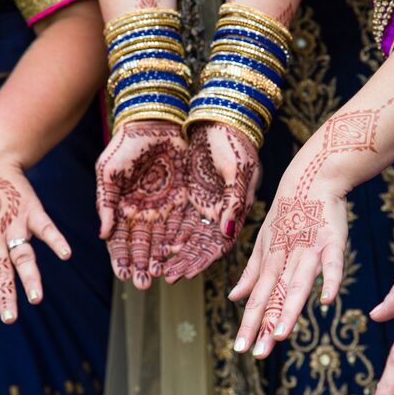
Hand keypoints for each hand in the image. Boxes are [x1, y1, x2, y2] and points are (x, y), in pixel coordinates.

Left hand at [0, 141, 70, 324]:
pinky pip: (45, 228)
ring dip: (29, 278)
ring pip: (22, 256)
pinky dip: (56, 241)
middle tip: (9, 319)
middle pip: (0, 272)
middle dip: (4, 296)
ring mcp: (13, 224)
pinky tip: (65, 255)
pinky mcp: (31, 211)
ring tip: (36, 299)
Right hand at [96, 121, 191, 288]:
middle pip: (143, 245)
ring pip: (163, 240)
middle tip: (143, 284)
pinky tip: (178, 255)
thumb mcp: (109, 172)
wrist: (156, 121)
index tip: (122, 275)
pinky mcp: (185, 200)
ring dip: (161, 259)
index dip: (121, 258)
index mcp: (123, 208)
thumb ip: (105, 203)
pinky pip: (183, 225)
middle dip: (142, 266)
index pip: (120, 240)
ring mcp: (165, 208)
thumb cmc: (127, 144)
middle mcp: (144, 212)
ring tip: (162, 276)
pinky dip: (181, 241)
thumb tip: (102, 235)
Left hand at [162, 123, 259, 282]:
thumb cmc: (234, 142)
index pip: (219, 244)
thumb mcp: (239, 171)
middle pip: (200, 245)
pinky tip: (154, 245)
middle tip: (163, 277)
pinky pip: (177, 219)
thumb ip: (234, 202)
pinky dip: (167, 233)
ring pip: (187, 235)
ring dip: (173, 252)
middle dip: (183, 262)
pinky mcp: (191, 194)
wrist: (220, 117)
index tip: (183, 274)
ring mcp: (205, 203)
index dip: (201, 261)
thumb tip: (228, 232)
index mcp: (236, 209)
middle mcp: (220, 211)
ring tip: (155, 267)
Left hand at [228, 100, 393, 355]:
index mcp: (270, 260)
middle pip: (274, 295)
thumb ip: (252, 272)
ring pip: (297, 283)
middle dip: (264, 324)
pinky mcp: (332, 242)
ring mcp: (309, 250)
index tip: (239, 348)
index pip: (258, 297)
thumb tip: (234, 298)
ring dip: (289, 309)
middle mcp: (286, 258)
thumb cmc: (289, 213)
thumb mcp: (265, 241)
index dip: (249, 323)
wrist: (312, 179)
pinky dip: (330, 280)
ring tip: (281, 335)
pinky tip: (326, 301)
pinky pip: (332, 264)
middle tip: (256, 353)